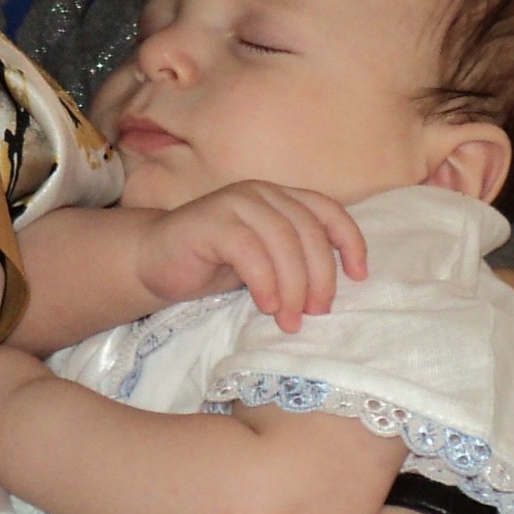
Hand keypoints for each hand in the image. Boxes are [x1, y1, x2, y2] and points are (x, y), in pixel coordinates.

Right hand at [133, 182, 367, 332]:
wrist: (154, 261)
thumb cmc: (213, 264)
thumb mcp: (265, 262)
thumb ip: (295, 262)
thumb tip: (331, 292)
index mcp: (280, 198)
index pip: (328, 211)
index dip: (350, 241)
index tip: (359, 277)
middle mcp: (262, 193)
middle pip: (308, 231)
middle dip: (320, 277)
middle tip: (316, 314)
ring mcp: (235, 203)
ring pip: (283, 241)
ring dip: (293, 286)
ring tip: (289, 320)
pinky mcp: (211, 222)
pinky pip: (249, 250)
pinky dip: (264, 282)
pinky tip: (265, 306)